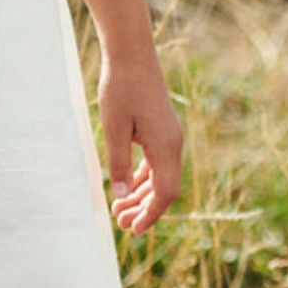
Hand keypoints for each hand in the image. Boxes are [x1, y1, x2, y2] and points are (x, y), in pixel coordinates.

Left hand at [97, 48, 183, 235]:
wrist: (131, 55)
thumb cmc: (120, 88)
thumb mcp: (114, 128)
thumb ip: (118, 163)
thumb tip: (120, 197)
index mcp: (166, 146)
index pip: (165, 193)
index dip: (151, 214)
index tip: (133, 231)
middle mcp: (173, 144)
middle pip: (164, 188)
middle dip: (144, 209)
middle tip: (120, 224)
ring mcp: (169, 137)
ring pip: (160, 176)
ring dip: (141, 195)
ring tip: (120, 211)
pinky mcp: (161, 130)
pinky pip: (156, 163)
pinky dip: (143, 178)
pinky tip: (127, 187)